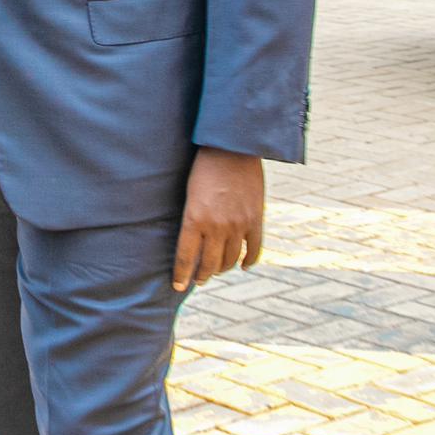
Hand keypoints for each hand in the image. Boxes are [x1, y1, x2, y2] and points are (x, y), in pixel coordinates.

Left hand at [173, 149, 264, 291]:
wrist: (232, 148)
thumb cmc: (203, 167)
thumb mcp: (188, 193)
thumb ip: (191, 218)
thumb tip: (190, 239)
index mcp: (194, 219)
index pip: (186, 258)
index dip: (181, 275)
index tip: (178, 286)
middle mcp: (217, 226)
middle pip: (208, 263)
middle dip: (201, 275)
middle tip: (198, 280)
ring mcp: (238, 225)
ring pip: (230, 260)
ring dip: (222, 269)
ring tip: (216, 271)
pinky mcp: (256, 219)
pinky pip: (254, 249)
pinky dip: (249, 261)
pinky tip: (244, 266)